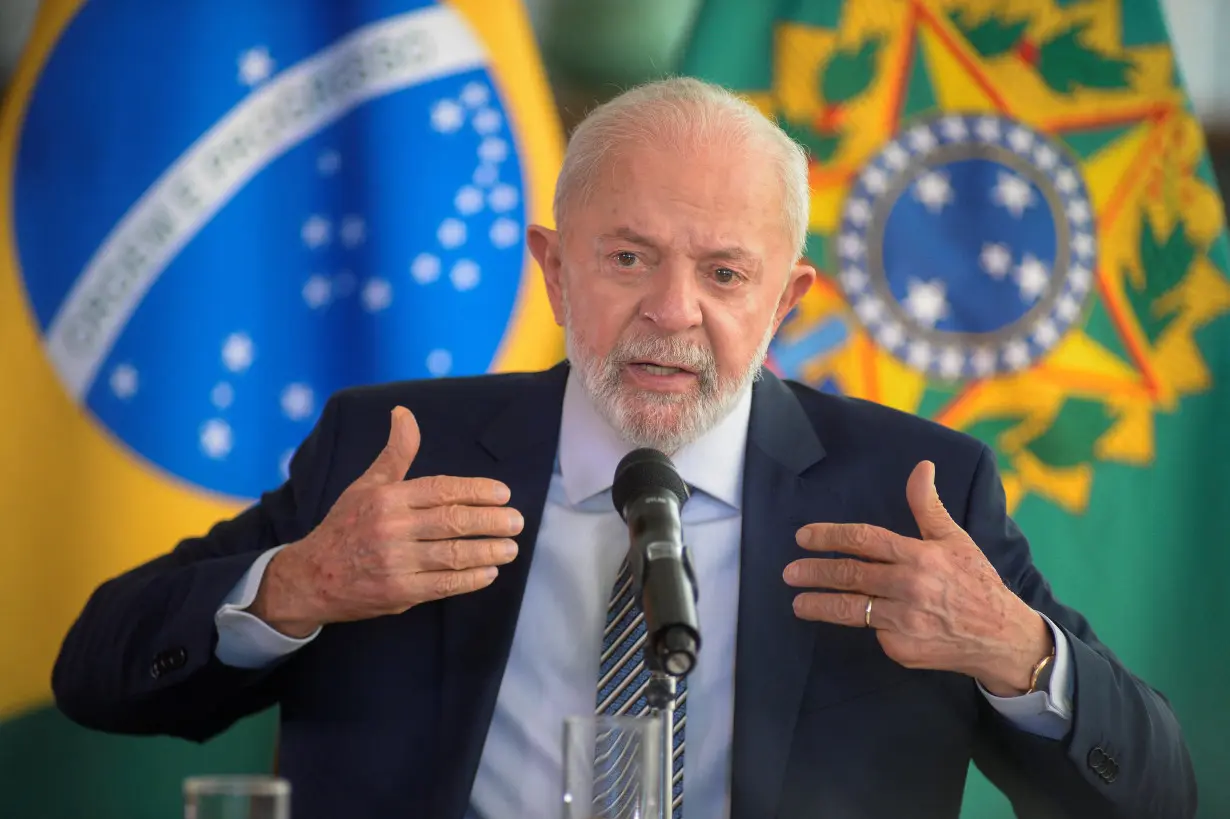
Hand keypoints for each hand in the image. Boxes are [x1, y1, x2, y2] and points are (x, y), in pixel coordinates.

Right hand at [248, 406, 523, 636]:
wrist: (311, 578)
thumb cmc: (346, 526)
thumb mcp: (367, 485)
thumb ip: (395, 453)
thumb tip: (404, 413)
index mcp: (387, 498)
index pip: (442, 489)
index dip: (477, 491)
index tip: (504, 494)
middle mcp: (391, 528)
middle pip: (453, 521)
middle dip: (491, 521)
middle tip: (517, 521)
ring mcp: (395, 562)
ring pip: (452, 554)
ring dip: (487, 551)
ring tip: (510, 548)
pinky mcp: (398, 592)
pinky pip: (443, 584)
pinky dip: (470, 579)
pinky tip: (489, 573)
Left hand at [785, 461, 1050, 695]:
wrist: (1002, 639)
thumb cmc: (976, 582)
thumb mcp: (956, 539)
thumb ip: (928, 506)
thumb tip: (921, 466)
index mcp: (920, 556)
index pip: (864, 539)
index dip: (830, 536)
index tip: (803, 537)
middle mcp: (908, 587)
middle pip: (850, 575)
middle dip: (814, 572)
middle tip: (789, 572)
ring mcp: (904, 621)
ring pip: (851, 610)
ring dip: (820, 605)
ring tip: (798, 603)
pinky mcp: (902, 649)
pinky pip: (874, 634)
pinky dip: (867, 626)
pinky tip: (859, 622)